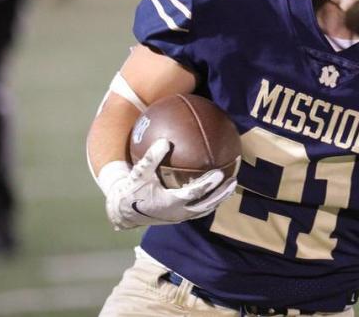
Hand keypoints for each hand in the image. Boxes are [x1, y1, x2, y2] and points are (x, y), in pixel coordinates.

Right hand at [98, 139, 236, 229]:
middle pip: (206, 204)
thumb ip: (152, 158)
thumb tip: (165, 141)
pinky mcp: (180, 217)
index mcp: (171, 202)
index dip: (208, 184)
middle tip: (234, 180)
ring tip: (232, 186)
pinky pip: (200, 210)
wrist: (125, 212)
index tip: (220, 173)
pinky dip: (210, 201)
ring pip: (205, 209)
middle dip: (221, 193)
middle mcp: (179, 212)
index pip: (194, 193)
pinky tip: (218, 191)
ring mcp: (181, 217)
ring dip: (219, 199)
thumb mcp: (139, 173)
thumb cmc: (133, 190)